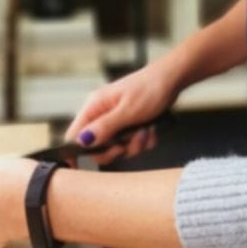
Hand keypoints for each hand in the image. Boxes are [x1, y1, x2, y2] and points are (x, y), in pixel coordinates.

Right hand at [65, 58, 181, 164]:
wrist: (172, 80)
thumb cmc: (150, 89)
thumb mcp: (128, 111)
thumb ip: (105, 127)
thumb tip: (82, 141)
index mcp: (95, 106)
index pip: (74, 134)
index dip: (75, 152)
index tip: (79, 167)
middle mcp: (102, 114)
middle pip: (97, 147)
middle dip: (116, 149)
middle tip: (129, 143)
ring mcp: (116, 120)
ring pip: (117, 147)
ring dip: (134, 144)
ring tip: (146, 131)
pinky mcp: (129, 124)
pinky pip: (131, 143)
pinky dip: (143, 140)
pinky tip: (151, 130)